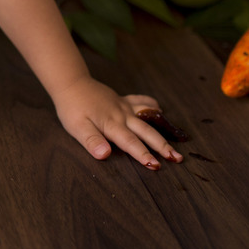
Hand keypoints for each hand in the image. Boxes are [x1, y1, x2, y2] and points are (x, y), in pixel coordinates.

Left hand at [52, 77, 182, 169]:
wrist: (71, 83)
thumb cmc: (72, 107)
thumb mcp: (76, 127)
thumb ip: (91, 140)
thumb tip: (105, 155)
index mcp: (111, 124)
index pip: (130, 143)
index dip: (144, 155)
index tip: (157, 166)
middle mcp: (122, 114)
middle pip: (146, 132)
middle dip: (162, 146)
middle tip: (178, 158)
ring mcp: (124, 105)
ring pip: (148, 118)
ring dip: (163, 129)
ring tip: (178, 138)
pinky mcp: (123, 99)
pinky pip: (142, 101)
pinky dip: (152, 105)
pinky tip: (160, 110)